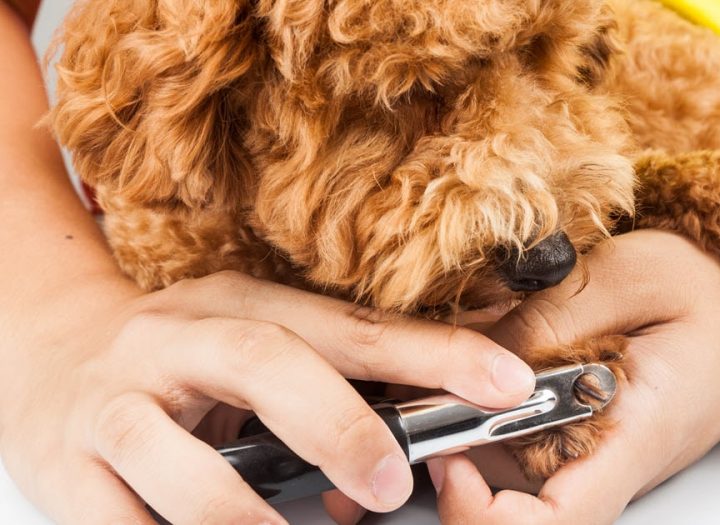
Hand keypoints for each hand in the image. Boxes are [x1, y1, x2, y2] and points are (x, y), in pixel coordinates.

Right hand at [0, 271, 534, 524]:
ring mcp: (120, 400)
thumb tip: (421, 445)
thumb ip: (326, 385)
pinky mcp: (71, 462)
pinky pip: (119, 518)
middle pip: (266, 361)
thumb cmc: (177, 362)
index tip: (506, 383)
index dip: (434, 354)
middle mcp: (180, 337)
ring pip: (178, 455)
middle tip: (392, 484)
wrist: (47, 358)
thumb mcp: (252, 348)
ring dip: (244, 512)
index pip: (353, 327)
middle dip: (339, 424)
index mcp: (242, 303)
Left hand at [426, 229, 719, 523]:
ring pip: (504, 471)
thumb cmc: (713, 294)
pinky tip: (473, 360)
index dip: (487, 516)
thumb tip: (471, 358)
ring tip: (435, 365)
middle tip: (414, 399)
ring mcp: (591, 454)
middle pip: (512, 503)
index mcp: (633, 436)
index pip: (557, 523)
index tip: (451, 459)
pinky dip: (481, 408)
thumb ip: (551, 319)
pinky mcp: (579, 435)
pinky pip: (516, 441)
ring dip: (458, 427)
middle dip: (450, 460)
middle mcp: (607, 461)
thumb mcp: (632, 276)